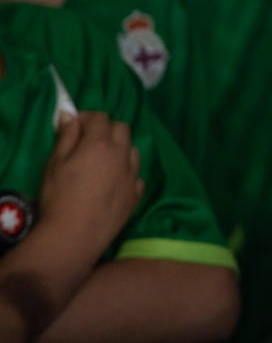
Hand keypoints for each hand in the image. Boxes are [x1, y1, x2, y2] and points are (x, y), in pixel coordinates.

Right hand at [37, 111, 141, 254]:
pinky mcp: (137, 194)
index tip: (74, 126)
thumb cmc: (59, 197)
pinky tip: (113, 183)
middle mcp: (123, 154)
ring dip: (120, 149)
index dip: (87, 118)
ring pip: (133, 150)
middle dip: (106, 129)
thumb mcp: (55, 163)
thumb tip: (71, 115)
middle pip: (122, 129)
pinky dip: (127, 174)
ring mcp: (133, 175)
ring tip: (102, 162)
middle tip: (88, 142)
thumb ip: (67, 137)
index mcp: (101, 144)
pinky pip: (136, 176)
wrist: (74, 235)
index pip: (101, 117)